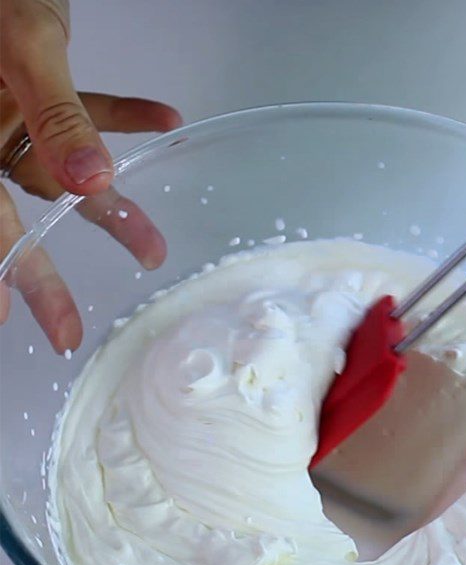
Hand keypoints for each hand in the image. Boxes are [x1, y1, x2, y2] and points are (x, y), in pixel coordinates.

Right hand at [0, 0, 180, 351]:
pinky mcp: (31, 84)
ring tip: (153, 247)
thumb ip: (57, 114)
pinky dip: (120, 116)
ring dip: (109, 201)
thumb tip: (93, 181)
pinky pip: (80, 108)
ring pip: (58, 173)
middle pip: (14, 215)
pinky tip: (165, 118)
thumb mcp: (22, 49)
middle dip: (44, 275)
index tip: (3, 317)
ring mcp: (4, 111)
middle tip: (67, 331)